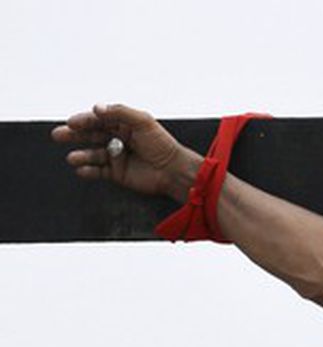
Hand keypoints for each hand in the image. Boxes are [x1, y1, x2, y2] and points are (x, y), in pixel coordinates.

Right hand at [51, 103, 196, 200]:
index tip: (72, 122)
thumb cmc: (163, 145)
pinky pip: (98, 172)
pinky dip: (89, 171)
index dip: (84, 120)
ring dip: (81, 155)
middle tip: (58, 134)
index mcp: (124, 125)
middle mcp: (118, 139)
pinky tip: (82, 170)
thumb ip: (120, 112)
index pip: (99, 120)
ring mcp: (116, 157)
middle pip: (90, 135)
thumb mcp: (143, 121)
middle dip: (74, 135)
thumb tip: (97, 107)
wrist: (174, 171)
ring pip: (92, 154)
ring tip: (73, 158)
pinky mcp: (117, 173)